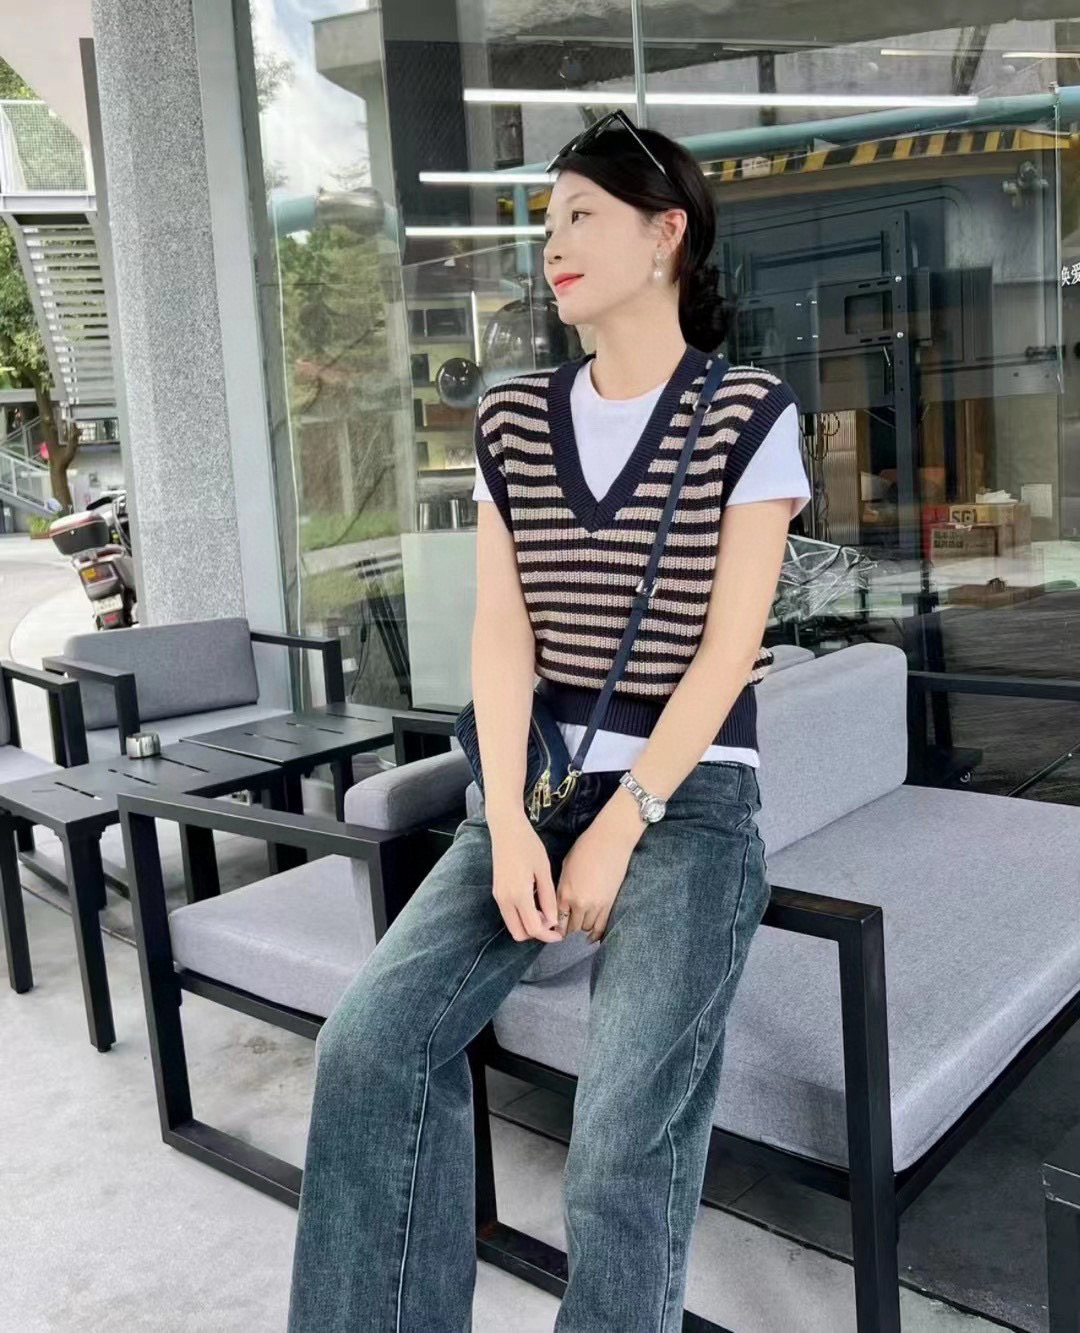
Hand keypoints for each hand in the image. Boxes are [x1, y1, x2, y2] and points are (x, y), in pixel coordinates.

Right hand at [489, 816, 564, 943]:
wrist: (506, 829)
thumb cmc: (528, 845)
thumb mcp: (544, 871)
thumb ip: (548, 898)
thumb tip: (553, 921)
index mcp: (519, 895)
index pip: (533, 928)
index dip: (548, 936)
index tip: (560, 934)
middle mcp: (505, 900)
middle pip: (519, 934)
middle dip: (536, 934)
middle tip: (552, 923)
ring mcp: (498, 897)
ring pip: (512, 926)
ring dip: (528, 926)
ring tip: (545, 911)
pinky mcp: (497, 893)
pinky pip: (509, 915)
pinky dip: (521, 917)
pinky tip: (534, 904)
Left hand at [554, 814, 635, 943]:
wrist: (610, 841)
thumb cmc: (585, 848)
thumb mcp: (566, 867)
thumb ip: (562, 888)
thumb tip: (561, 902)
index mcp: (565, 892)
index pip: (557, 919)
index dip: (554, 927)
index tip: (552, 930)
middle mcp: (579, 903)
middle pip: (571, 928)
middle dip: (567, 931)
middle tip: (564, 933)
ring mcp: (596, 905)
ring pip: (585, 929)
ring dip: (580, 930)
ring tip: (578, 930)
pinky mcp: (610, 904)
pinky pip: (601, 927)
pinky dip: (595, 934)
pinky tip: (591, 938)